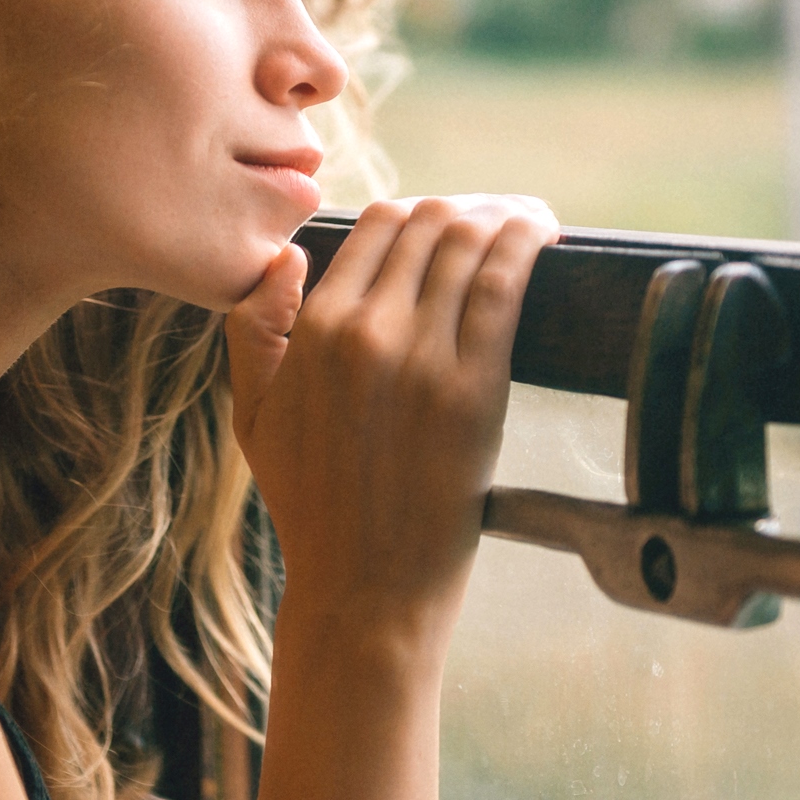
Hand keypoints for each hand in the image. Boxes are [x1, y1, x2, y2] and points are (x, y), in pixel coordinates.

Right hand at [225, 196, 558, 652]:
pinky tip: (546, 236)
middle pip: (430, 222)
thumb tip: (286, 256)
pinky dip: (529, 244)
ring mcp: (422, 357)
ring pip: (469, 241)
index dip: (418, 215)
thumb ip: (255, 328)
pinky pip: (504, 284)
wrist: (363, 589)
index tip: (449, 224)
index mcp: (314, 331)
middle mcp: (365, 331)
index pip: (377, 225)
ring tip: (531, 223)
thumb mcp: (253, 416)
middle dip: (469, 210)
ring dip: (506, 217)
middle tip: (500, 222)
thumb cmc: (310, 507)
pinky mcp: (474, 389)